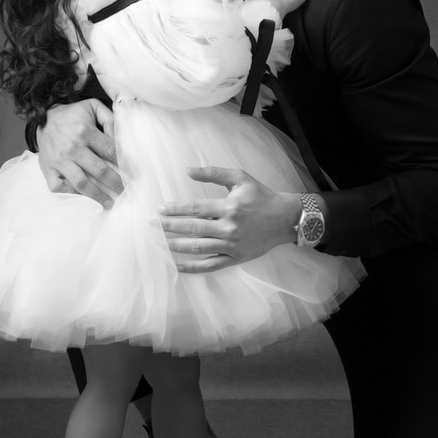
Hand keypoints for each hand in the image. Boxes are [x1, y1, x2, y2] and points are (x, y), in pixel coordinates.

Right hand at [34, 99, 122, 207]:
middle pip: (100, 170)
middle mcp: (72, 148)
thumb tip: (120, 137)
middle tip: (125, 191)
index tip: (133, 174)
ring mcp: (59, 161)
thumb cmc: (71, 116)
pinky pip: (60, 188)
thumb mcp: (92, 107)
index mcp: (85, 131)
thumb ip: (109, 119)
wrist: (43, 119)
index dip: (124, 164)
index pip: (110, 151)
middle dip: (116, 183)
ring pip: (82, 183)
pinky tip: (85, 199)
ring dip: (98, 195)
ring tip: (110, 202)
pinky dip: (72, 195)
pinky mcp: (48, 170)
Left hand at [158, 167, 300, 272]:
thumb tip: (187, 170)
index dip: (175, 210)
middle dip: (169, 227)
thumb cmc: (261, 196)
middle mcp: (229, 227)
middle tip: (152, 226)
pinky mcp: (235, 258)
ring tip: (159, 243)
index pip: (195, 209)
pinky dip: (192, 267)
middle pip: (192, 228)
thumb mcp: (240, 178)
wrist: (285, 219)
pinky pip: (210, 265)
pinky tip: (177, 265)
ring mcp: (231, 245)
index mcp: (229, 207)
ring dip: (176, 246)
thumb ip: (213, 173)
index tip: (159, 210)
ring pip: (198, 248)